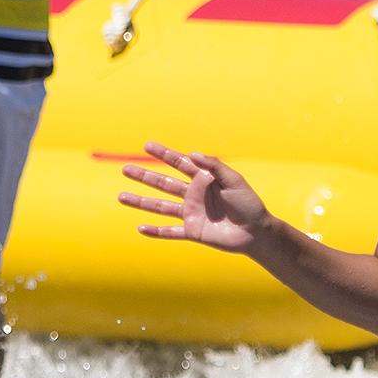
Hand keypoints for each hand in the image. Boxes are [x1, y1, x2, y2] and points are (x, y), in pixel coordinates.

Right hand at [114, 145, 272, 249]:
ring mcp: (191, 214)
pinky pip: (170, 232)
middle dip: (144, 176)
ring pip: (160, 207)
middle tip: (124, 169)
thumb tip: (191, 153)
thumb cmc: (248, 203)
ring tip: (121, 197)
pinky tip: (140, 228)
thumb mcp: (233, 180)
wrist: (256, 232)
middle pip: (163, 184)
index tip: (146, 145)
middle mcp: (193, 195)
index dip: (163, 154)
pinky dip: (156, 231)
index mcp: (202, 179)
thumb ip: (213, 166)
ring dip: (141, 202)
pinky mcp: (192, 232)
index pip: (179, 163)